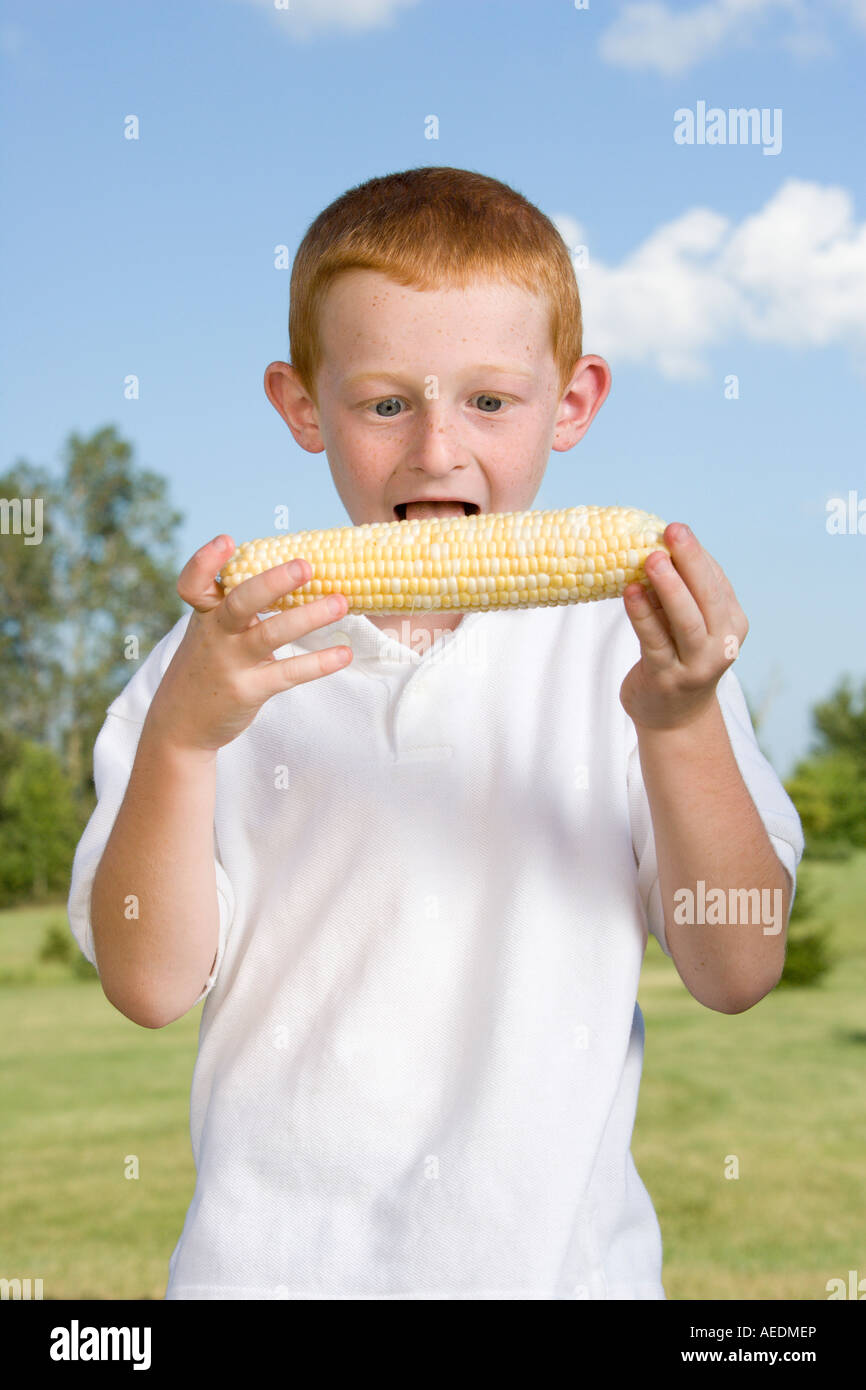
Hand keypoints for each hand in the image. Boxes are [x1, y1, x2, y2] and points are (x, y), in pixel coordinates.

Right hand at [146, 535, 352, 752]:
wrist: (180, 723)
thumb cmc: (208, 665)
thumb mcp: (212, 631)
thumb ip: (240, 607)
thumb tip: (299, 576)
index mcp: (205, 613)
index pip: (194, 583)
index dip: (206, 561)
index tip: (228, 539)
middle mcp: (214, 634)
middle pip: (240, 602)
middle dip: (272, 582)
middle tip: (306, 566)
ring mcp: (230, 662)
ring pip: (270, 634)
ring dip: (308, 617)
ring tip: (340, 603)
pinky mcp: (248, 690)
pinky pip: (288, 673)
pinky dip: (318, 663)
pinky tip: (344, 654)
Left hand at [619, 523, 748, 731]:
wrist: (674, 718)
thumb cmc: (679, 657)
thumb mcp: (689, 623)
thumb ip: (681, 593)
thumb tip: (656, 545)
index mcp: (732, 623)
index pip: (716, 582)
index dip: (696, 555)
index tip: (675, 529)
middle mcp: (721, 644)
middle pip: (707, 597)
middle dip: (690, 561)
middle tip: (673, 531)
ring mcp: (696, 665)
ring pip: (685, 621)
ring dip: (669, 587)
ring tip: (652, 559)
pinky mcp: (666, 678)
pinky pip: (654, 641)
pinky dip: (642, 615)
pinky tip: (630, 592)